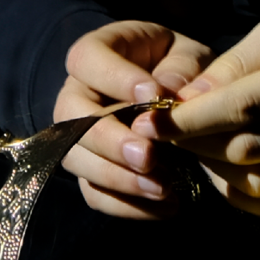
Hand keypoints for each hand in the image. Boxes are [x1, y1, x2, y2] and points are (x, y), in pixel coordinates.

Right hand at [55, 19, 213, 220]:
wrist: (182, 97)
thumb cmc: (181, 67)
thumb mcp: (189, 56)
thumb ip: (182, 69)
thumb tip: (169, 96)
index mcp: (98, 52)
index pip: (87, 59)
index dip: (115, 78)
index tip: (153, 94)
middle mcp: (77, 93)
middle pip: (70, 117)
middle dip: (108, 140)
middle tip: (148, 156)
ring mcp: (78, 136)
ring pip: (76, 160)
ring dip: (117, 178)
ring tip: (162, 188)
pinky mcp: (92, 171)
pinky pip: (95, 194)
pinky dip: (127, 205)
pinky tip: (165, 207)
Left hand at [133, 0, 259, 221]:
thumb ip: (241, 61)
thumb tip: (191, 94)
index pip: (243, 107)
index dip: (190, 119)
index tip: (152, 119)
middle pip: (245, 152)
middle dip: (193, 146)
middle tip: (164, 133)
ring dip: (215, 172)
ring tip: (194, 150)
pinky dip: (249, 197)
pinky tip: (230, 175)